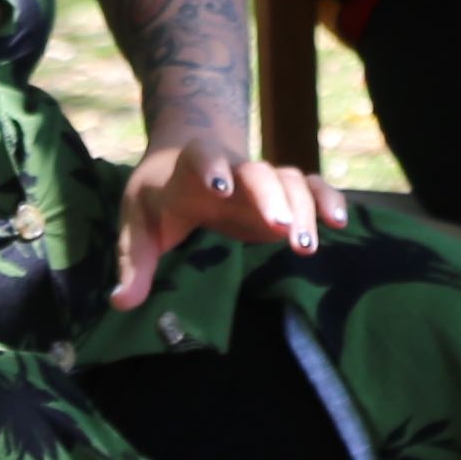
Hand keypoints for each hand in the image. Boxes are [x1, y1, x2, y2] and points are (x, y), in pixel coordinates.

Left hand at [112, 137, 348, 309]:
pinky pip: (312, 189)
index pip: (201, 157)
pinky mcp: (284, 196)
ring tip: (307, 246)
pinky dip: (327, 200)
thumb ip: (133, 261)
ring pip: (289, 180)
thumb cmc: (160, 196)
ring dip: (302, 208)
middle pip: (256, 172)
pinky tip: (340, 224)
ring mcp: (261, 182)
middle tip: (282, 228)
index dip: (211, 167)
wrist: (184, 160)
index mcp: (190, 171)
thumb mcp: (138, 223)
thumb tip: (121, 302)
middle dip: (270, 196)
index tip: (219, 185)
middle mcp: (232, 170)